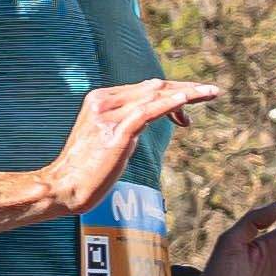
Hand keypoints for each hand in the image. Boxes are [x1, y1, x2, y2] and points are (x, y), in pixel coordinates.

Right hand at [41, 77, 221, 216]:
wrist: (64, 187)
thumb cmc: (85, 170)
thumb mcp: (106, 138)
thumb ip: (125, 124)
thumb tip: (147, 120)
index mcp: (99, 99)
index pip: (143, 88)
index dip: (171, 92)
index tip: (191, 102)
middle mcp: (103, 102)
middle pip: (153, 88)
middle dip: (185, 88)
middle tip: (211, 92)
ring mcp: (109, 116)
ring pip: (155, 96)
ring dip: (187, 93)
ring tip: (211, 93)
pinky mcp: (116, 132)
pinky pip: (148, 112)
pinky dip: (170, 104)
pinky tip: (188, 100)